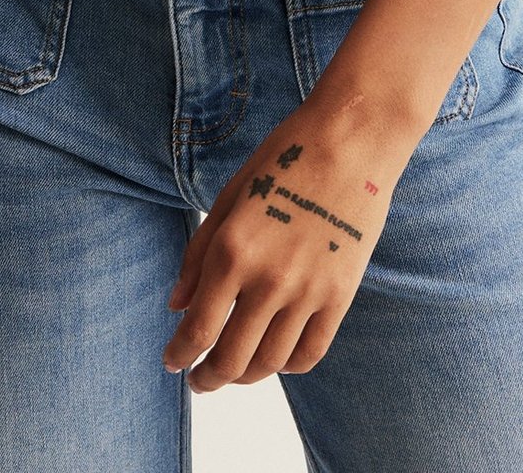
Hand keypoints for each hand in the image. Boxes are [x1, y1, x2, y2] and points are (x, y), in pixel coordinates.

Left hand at [162, 97, 412, 392]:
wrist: (350, 142)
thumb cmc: (283, 160)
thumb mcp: (229, 197)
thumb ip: (199, 254)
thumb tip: (176, 306)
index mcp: (233, 251)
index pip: (198, 329)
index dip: (180, 354)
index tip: (172, 362)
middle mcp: (268, 280)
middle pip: (231, 359)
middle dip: (208, 378)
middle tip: (198, 380)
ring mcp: (308, 292)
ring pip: (270, 363)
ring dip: (245, 376)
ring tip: (234, 371)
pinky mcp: (340, 296)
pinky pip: (310, 353)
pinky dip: (287, 366)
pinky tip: (274, 356)